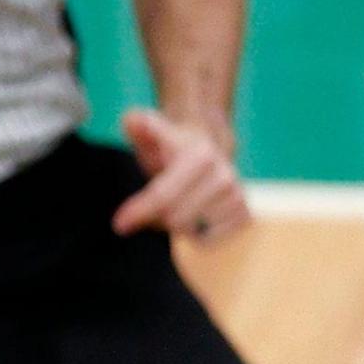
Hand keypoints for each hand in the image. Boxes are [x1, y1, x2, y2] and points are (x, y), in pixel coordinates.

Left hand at [113, 107, 248, 242]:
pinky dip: (194, 235)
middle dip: (156, 217)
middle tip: (149, 207)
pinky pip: (209, 241)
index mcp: (201, 157)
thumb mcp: (150, 130)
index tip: (119, 224)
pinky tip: (191, 216)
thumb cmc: (171, 146)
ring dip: (175, 226)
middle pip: (176, 219)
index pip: (163, 195)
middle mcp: (225, 177)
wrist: (210, 149)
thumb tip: (133, 121)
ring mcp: (237, 196)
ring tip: (174, 204)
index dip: (139, 211)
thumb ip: (136, 124)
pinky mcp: (244, 214)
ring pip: (191, 233)